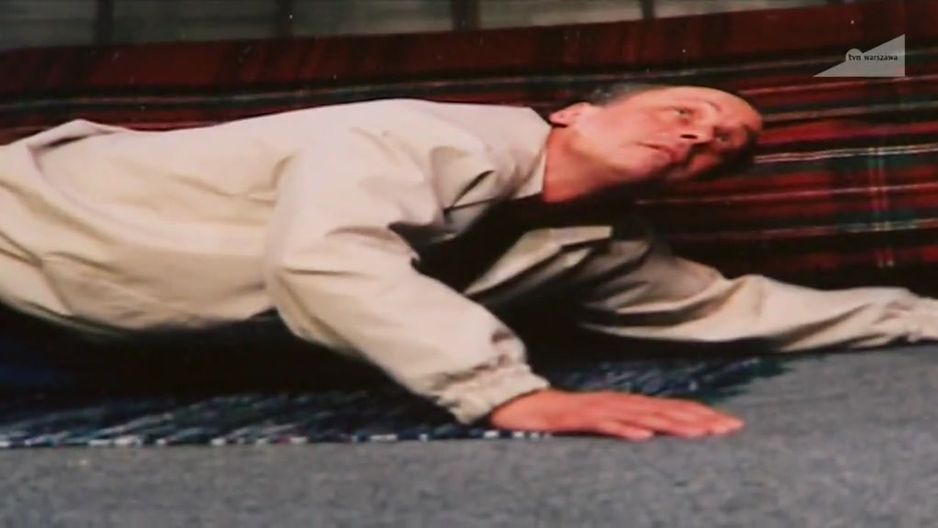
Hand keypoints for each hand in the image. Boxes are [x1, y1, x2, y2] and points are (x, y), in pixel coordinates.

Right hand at [488, 388, 743, 440]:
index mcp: (627, 404)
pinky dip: (624, 429)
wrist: (521, 407)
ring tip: (700, 434)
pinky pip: (603, 424)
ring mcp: (598, 409)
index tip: (734, 426)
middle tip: (731, 429)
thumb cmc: (564, 419)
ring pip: (641, 415)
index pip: (672, 408)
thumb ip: (631, 426)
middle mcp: (618, 402)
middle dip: (700, 420)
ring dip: (672, 423)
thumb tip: (662, 436)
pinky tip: (644, 436)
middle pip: (665, 410)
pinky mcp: (577, 418)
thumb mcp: (604, 423)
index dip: (703, 416)